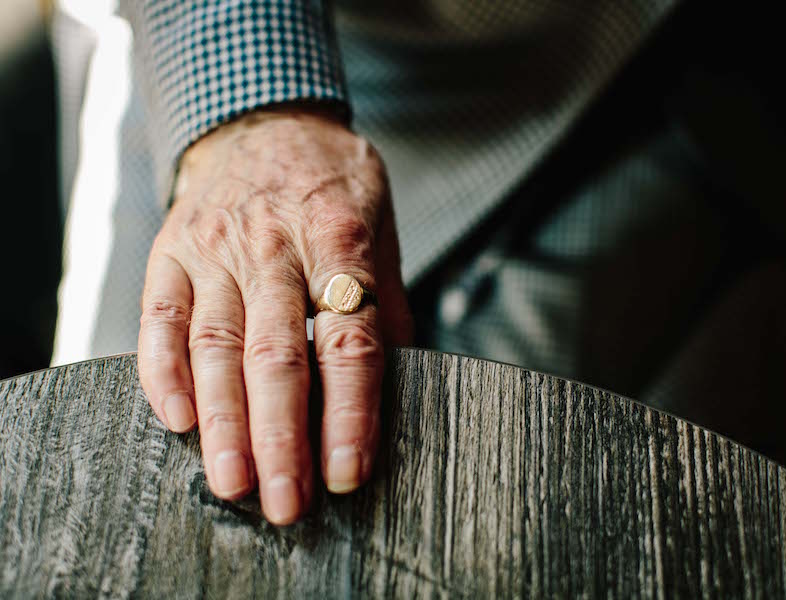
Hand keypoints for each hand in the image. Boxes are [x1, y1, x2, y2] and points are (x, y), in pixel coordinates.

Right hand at [137, 108, 412, 523]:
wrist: (268, 122)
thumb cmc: (333, 186)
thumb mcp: (382, 229)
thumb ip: (389, 303)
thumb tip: (402, 381)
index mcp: (340, 240)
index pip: (348, 340)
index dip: (349, 412)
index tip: (347, 473)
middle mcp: (275, 246)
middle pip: (277, 354)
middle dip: (281, 437)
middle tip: (286, 503)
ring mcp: (217, 247)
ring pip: (216, 345)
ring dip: (223, 421)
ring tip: (232, 484)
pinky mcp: (172, 250)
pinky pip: (160, 317)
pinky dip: (163, 372)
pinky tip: (178, 422)